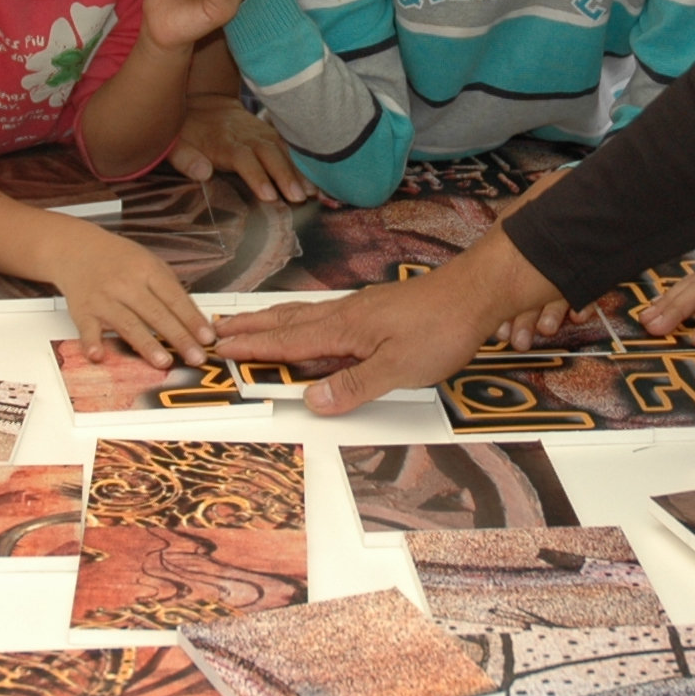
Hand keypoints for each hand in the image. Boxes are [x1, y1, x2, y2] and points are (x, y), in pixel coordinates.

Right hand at [46, 218, 215, 366]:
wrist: (76, 249)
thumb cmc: (118, 259)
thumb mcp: (149, 263)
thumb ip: (170, 288)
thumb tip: (194, 318)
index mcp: (147, 270)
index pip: (175, 298)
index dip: (192, 319)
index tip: (207, 338)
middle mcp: (126, 284)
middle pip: (156, 313)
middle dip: (179, 337)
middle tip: (196, 357)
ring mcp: (104, 299)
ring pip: (128, 324)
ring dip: (146, 344)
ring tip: (164, 362)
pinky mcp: (83, 311)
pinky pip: (88, 329)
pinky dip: (91, 343)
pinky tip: (98, 355)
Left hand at [169, 93, 312, 202]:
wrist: (203, 102)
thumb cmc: (187, 130)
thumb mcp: (175, 144)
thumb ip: (186, 159)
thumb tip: (204, 173)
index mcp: (222, 141)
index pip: (242, 158)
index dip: (256, 175)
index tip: (269, 195)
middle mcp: (245, 135)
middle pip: (268, 153)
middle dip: (286, 175)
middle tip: (300, 197)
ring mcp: (260, 132)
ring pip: (283, 148)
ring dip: (299, 170)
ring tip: (313, 191)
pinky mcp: (269, 132)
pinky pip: (288, 145)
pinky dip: (302, 161)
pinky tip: (316, 177)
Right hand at [216, 229, 558, 412]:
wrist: (475, 294)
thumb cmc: (442, 328)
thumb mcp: (399, 368)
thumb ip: (355, 385)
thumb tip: (313, 401)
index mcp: (345, 329)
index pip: (290, 341)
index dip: (255, 348)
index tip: (222, 349)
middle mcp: (347, 314)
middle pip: (288, 322)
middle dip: (252, 328)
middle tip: (219, 329)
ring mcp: (361, 309)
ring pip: (305, 315)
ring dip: (273, 321)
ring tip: (250, 324)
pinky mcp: (377, 308)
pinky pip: (325, 314)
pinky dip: (302, 319)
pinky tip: (307, 322)